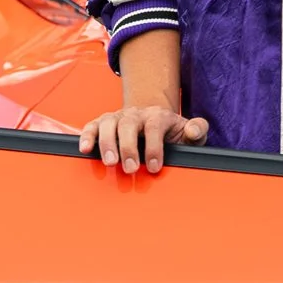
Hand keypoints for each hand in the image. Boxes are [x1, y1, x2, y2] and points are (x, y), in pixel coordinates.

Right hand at [80, 106, 208, 173]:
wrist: (153, 120)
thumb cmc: (172, 132)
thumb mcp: (189, 131)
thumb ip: (197, 130)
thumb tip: (194, 130)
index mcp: (158, 115)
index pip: (155, 126)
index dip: (154, 146)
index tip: (154, 166)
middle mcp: (136, 114)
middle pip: (129, 124)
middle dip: (128, 147)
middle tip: (130, 168)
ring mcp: (118, 117)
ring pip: (108, 123)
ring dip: (107, 143)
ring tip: (110, 163)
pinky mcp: (102, 123)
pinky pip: (92, 126)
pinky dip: (87, 136)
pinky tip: (85, 149)